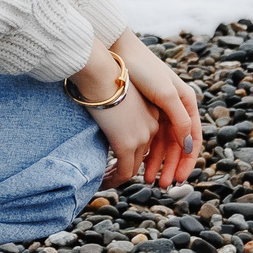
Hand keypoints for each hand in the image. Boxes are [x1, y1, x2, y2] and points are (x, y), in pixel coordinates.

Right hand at [70, 40, 155, 183]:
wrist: (101, 72)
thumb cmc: (104, 76)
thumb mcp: (120, 92)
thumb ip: (122, 108)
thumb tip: (112, 118)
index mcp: (152, 112)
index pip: (147, 140)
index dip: (135, 154)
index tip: (120, 160)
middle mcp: (151, 125)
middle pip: (142, 155)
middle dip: (129, 169)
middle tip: (111, 175)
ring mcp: (140, 136)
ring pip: (133, 167)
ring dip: (119, 176)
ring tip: (105, 179)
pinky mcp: (126, 143)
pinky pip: (124, 172)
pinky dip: (114, 179)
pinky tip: (102, 180)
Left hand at [114, 31, 202, 189]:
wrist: (116, 51)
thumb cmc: (143, 69)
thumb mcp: (165, 94)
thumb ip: (180, 119)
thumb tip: (188, 145)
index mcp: (187, 102)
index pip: (194, 139)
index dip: (188, 161)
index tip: (179, 179)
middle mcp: (176, 107)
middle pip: (177, 145)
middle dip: (170, 166)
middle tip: (159, 185)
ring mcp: (159, 108)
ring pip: (162, 143)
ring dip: (157, 162)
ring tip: (146, 178)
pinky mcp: (143, 109)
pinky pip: (149, 136)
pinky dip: (146, 151)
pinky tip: (138, 163)